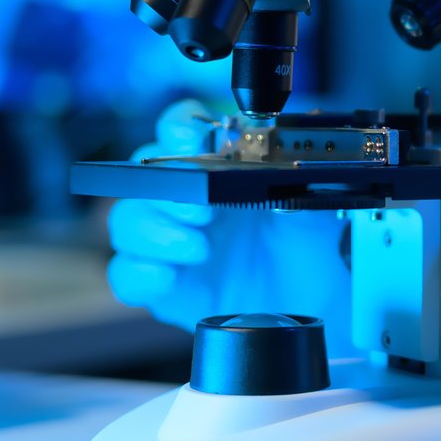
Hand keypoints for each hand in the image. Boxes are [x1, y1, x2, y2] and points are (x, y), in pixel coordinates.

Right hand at [107, 100, 350, 331]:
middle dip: (169, 187)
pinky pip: (125, 274)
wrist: (308, 313)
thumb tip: (290, 177)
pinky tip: (171, 278)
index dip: (178, 127)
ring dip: (156, 230)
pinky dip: (142, 273)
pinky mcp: (161, 284)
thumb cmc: (306, 258)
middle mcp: (187, 200)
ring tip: (201, 248)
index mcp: (220, 170)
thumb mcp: (315, 223)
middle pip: (144, 171)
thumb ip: (302, 197)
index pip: (180, 129)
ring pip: (126, 220)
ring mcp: (168, 241)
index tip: (192, 139)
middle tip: (205, 210)